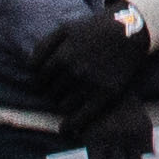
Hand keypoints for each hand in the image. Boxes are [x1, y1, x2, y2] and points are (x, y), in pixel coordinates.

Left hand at [30, 2, 151, 128]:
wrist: (129, 30)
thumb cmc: (95, 29)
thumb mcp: (66, 29)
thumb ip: (44, 45)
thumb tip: (29, 67)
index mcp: (62, 55)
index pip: (38, 78)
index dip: (40, 80)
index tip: (46, 81)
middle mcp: (74, 71)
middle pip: (50, 92)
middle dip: (52, 91)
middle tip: (60, 89)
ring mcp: (90, 84)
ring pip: (63, 106)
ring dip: (62, 105)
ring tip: (68, 101)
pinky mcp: (105, 94)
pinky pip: (81, 117)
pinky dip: (71, 125)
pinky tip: (66, 130)